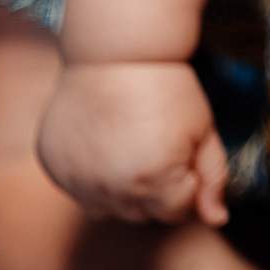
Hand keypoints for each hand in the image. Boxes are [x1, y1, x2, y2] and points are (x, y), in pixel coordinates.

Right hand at [37, 61, 229, 226]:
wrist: (115, 49)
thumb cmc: (167, 86)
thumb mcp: (203, 129)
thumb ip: (213, 179)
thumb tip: (217, 220)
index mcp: (154, 180)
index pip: (179, 212)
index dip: (190, 184)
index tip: (186, 152)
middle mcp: (110, 187)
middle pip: (143, 214)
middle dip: (159, 190)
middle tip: (159, 145)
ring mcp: (75, 179)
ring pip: (108, 209)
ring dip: (124, 189)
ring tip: (132, 144)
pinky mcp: (52, 165)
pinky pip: (78, 191)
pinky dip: (93, 178)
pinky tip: (105, 143)